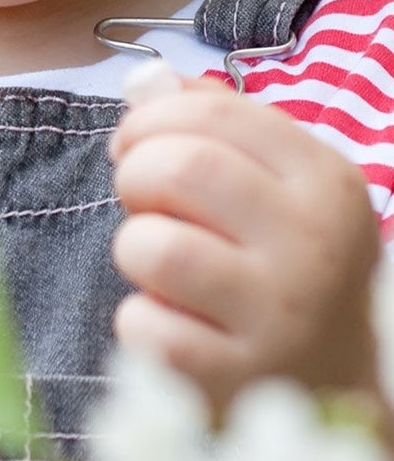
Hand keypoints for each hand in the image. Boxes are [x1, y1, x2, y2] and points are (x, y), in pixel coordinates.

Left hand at [110, 72, 383, 410]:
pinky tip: (174, 323)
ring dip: (135, 247)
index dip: (149, 119)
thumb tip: (145, 79)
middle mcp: (314, 246)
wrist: (325, 381)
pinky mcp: (235, 376)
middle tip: (140, 198)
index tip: (136, 142)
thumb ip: (209, 120)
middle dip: (135, 174)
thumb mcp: (271, 181)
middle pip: (180, 168)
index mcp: (324, 181)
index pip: (211, 113)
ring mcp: (280, 318)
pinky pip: (143, 325)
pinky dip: (139, 319)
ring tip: (161, 262)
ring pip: (154, 248)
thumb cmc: (275, 258)